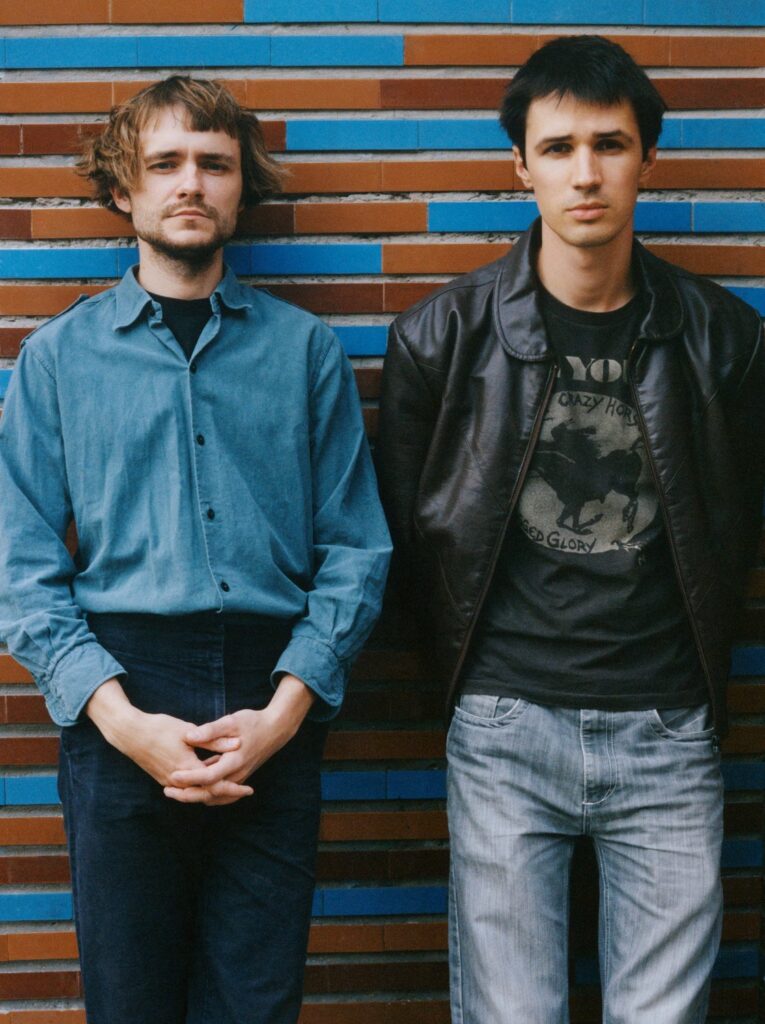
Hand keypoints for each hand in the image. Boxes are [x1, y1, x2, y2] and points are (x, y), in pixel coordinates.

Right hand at [86, 678, 251, 802]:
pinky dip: (200, 785)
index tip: (249, 789)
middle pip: (207, 795)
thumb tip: (238, 743)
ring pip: (197, 792)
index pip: (216, 786)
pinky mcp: (164, 778)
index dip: (234, 789)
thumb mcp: (190, 731)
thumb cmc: (160, 728)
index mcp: (187, 769)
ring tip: (232, 785)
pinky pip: (187, 788)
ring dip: (214, 790)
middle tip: (244, 791)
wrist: (130, 733)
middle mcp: (178, 780)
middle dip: (227, 794)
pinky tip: (210, 774)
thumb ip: (214, 740)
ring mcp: (169, 781)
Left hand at [164, 674, 315, 805]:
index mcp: (235, 761)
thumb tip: (189, 736)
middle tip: (166, 790)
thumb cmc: (253, 723)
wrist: (275, 730)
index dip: (190, 778)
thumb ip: (210, 731)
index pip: (209, 776)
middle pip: (209, 793)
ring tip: (174, 791)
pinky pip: (220, 792)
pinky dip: (206, 793)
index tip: (172, 775)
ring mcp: (238, 778)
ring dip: (195, 796)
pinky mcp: (238, 777)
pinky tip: (191, 787)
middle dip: (187, 795)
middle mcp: (237, 774)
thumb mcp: (231, 721)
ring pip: (214, 796)